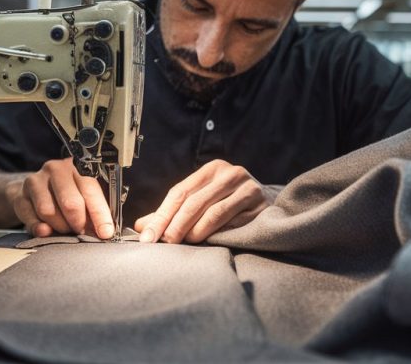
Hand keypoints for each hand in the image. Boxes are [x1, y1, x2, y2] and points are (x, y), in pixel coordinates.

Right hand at [7, 158, 114, 238]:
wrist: (38, 189)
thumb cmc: (70, 194)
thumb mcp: (86, 196)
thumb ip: (95, 210)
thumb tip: (104, 231)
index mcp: (77, 166)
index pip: (90, 189)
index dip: (100, 214)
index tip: (105, 232)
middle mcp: (56, 169)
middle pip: (70, 202)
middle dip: (79, 223)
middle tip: (82, 231)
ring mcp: (36, 180)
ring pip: (48, 211)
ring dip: (60, 226)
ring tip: (65, 228)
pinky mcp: (20, 195)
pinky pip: (30, 218)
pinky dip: (40, 228)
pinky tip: (47, 231)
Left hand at [134, 159, 269, 243]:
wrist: (269, 203)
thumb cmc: (229, 203)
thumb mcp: (202, 200)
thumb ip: (172, 212)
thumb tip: (141, 226)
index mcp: (212, 169)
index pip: (180, 191)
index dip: (162, 214)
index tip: (148, 235)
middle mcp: (230, 173)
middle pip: (194, 201)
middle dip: (176, 224)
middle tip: (165, 242)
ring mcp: (247, 187)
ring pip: (214, 212)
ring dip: (196, 231)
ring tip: (186, 242)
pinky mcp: (259, 204)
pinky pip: (233, 222)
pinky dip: (218, 233)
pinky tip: (210, 241)